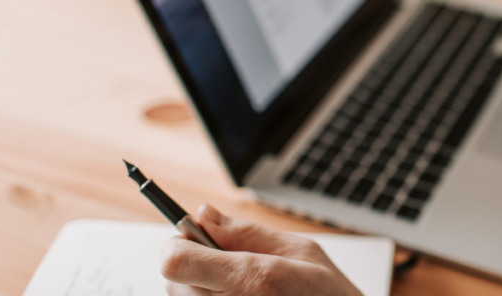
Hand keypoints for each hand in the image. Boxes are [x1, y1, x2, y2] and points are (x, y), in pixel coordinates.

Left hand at [161, 204, 362, 295]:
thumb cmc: (328, 294)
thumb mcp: (301, 250)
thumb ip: (246, 232)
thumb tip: (204, 213)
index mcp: (251, 280)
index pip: (175, 261)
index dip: (178, 244)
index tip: (194, 238)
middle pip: (173, 282)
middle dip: (194, 267)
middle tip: (230, 267)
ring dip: (201, 290)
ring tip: (243, 289)